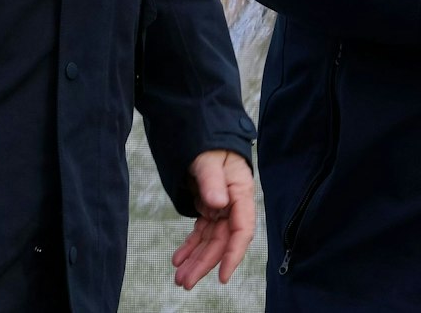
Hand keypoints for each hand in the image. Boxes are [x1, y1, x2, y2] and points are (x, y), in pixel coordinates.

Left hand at [171, 149, 254, 287]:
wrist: (204, 138)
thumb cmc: (210, 146)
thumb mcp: (209, 160)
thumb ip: (213, 181)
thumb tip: (217, 204)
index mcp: (240, 194)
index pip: (241, 230)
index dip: (233, 255)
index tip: (223, 276)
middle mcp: (233, 206)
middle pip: (221, 241)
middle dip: (204, 263)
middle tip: (185, 282)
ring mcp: (221, 209)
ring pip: (209, 241)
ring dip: (195, 260)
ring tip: (179, 278)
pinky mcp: (209, 209)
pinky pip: (201, 233)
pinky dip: (190, 247)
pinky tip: (178, 259)